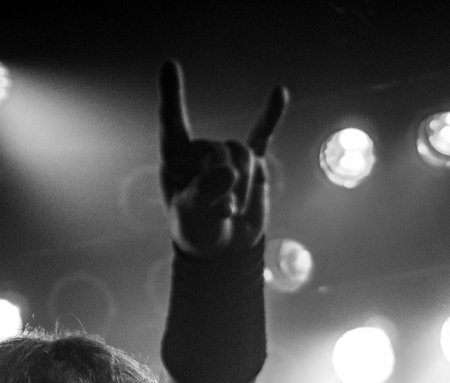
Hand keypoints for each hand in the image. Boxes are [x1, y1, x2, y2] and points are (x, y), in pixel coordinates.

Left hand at [158, 59, 287, 256]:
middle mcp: (200, 150)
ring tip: (231, 210)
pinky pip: (262, 135)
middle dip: (224, 186)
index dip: (171, 96)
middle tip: (217, 213)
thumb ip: (204, 195)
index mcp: (175, 159)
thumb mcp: (192, 220)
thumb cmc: (198, 232)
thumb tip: (230, 169)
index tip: (170, 64)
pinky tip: (280, 92)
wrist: (224, 250)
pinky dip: (271, 116)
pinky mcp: (253, 161)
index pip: (172, 124)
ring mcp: (227, 154)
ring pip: (244, 156)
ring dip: (243, 189)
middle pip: (221, 151)